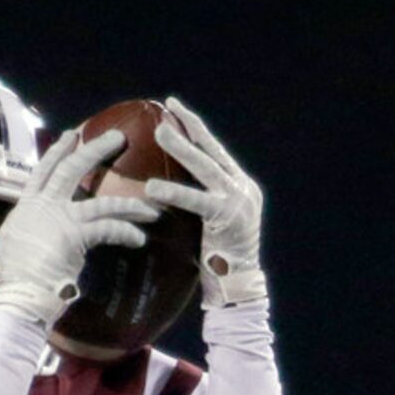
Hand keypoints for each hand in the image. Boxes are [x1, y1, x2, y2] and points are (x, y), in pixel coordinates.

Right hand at [0, 127, 159, 326]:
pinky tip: (139, 238)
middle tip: (118, 137)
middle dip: (96, 149)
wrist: (21, 292)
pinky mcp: (75, 235)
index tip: (72, 135)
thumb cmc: (17, 275)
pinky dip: (125, 233)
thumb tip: (18, 228)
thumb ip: (19, 229)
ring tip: (151, 207)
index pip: (43, 171)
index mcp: (28, 206)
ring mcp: (61, 218)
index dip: (58, 151)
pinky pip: (108, 228)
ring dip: (130, 203)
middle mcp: (45, 205)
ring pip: (102, 202)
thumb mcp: (9, 244)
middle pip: (72, 169)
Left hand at [145, 97, 266, 306]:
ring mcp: (238, 201)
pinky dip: (174, 194)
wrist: (237, 289)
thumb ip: (198, 204)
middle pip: (212, 149)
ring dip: (182, 147)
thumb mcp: (209, 226)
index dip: (196, 129)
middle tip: (170, 106)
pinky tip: (152, 188)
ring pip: (206, 167)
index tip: (177, 109)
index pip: (214, 151)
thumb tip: (167, 189)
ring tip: (160, 132)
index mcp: (239, 186)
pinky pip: (197, 201)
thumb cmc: (216, 263)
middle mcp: (242, 188)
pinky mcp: (228, 218)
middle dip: (191, 125)